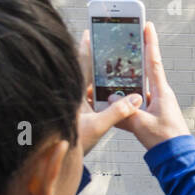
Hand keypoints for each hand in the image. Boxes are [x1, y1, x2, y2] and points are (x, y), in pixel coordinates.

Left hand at [77, 29, 140, 154]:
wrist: (58, 161)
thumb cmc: (71, 142)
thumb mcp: (98, 127)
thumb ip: (117, 112)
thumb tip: (136, 99)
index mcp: (73, 93)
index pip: (80, 64)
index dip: (85, 47)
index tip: (89, 32)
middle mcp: (72, 96)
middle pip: (84, 72)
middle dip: (95, 60)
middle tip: (105, 46)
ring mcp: (73, 105)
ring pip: (88, 87)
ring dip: (100, 80)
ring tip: (114, 71)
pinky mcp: (76, 115)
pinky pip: (89, 99)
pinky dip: (99, 94)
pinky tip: (110, 95)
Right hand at [115, 20, 191, 150]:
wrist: (176, 158)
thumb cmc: (165, 141)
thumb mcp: (142, 125)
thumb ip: (126, 111)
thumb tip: (111, 98)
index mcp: (161, 92)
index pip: (154, 61)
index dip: (150, 42)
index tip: (147, 24)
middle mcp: (158, 95)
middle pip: (143, 71)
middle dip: (132, 57)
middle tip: (122, 42)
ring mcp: (154, 105)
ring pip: (135, 89)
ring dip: (122, 83)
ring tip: (106, 73)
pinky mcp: (149, 116)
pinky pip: (132, 106)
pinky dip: (121, 105)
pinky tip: (107, 104)